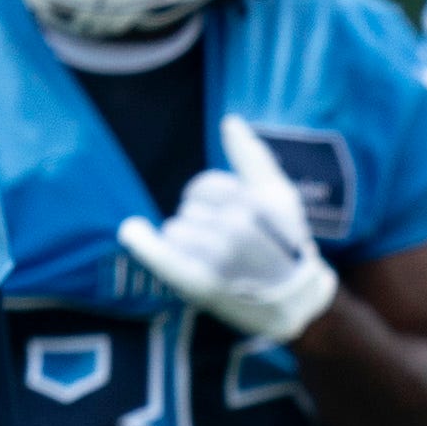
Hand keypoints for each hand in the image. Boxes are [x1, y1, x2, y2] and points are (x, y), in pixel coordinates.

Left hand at [116, 116, 336, 344]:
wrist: (295, 304)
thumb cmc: (286, 244)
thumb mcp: (280, 197)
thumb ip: (253, 158)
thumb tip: (229, 121)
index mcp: (259, 204)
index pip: (206, 186)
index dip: (206, 197)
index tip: (223, 214)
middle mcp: (240, 231)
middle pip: (190, 208)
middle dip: (197, 220)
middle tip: (220, 242)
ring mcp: (220, 261)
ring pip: (176, 230)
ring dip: (184, 240)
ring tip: (208, 258)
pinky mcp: (202, 286)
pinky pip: (164, 256)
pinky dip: (144, 243)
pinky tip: (131, 231)